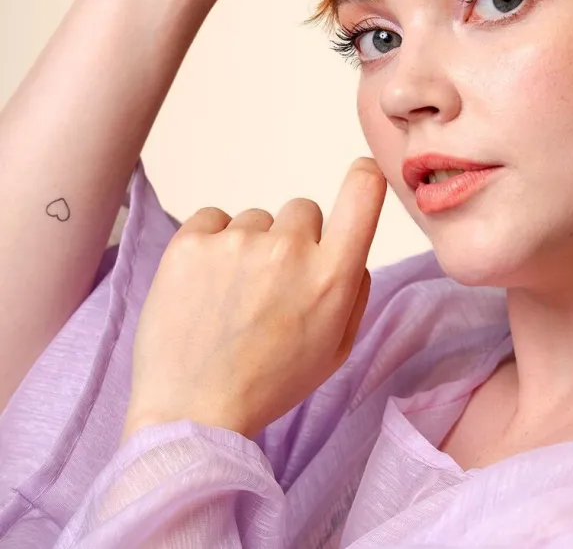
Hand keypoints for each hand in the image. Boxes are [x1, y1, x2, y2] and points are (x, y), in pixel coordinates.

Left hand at [121, 158, 386, 443]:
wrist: (191, 414)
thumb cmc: (270, 383)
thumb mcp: (336, 347)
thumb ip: (354, 289)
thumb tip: (351, 247)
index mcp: (331, 275)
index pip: (364, 189)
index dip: (364, 177)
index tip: (360, 178)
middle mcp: (288, 249)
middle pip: (303, 210)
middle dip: (294, 239)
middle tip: (271, 285)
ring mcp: (236, 242)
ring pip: (255, 220)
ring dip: (249, 247)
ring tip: (231, 296)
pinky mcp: (190, 242)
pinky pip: (213, 219)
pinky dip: (211, 244)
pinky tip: (205, 285)